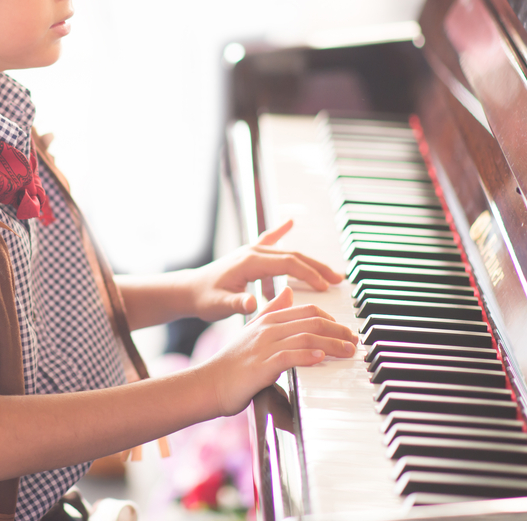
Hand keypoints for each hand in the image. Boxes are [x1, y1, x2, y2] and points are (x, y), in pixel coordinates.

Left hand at [186, 220, 343, 321]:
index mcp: (250, 261)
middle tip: (339, 280)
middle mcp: (253, 252)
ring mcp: (251, 251)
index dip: (308, 274)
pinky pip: (268, 239)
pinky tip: (290, 222)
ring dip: (309, 261)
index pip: (287, 264)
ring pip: (287, 252)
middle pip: (293, 256)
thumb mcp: (219, 305)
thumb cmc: (203, 298)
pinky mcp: (248, 254)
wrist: (187, 289)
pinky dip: (281, 230)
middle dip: (317, 267)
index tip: (326, 286)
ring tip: (329, 272)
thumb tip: (253, 304)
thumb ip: (237, 304)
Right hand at [203, 286, 357, 415]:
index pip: (307, 311)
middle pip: (312, 322)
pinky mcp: (262, 365)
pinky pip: (289, 356)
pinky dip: (308, 355)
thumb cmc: (233, 361)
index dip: (332, 320)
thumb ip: (271, 309)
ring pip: (306, 338)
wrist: (211, 382)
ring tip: (348, 351)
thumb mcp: (252, 330)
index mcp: (268, 318)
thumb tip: (288, 292)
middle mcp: (268, 328)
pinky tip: (321, 358)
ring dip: (332, 344)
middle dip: (339, 331)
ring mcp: (265, 345)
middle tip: (355, 341)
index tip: (346, 331)